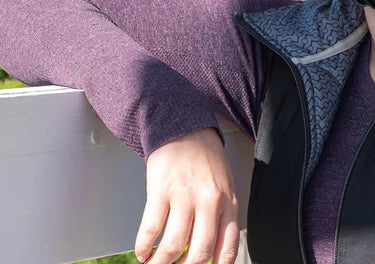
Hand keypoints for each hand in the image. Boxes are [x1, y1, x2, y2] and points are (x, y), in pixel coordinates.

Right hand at [135, 127, 239, 263]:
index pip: (227, 247)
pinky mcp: (161, 189)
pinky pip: (151, 228)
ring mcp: (185, 195)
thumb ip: (221, 215)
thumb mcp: (225, 185)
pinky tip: (143, 252)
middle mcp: (209, 201)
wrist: (186, 128)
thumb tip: (212, 252)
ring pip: (173, 246)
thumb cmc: (205, 158)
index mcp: (228, 202)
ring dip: (161, 263)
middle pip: (199, 252)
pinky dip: (144, 247)